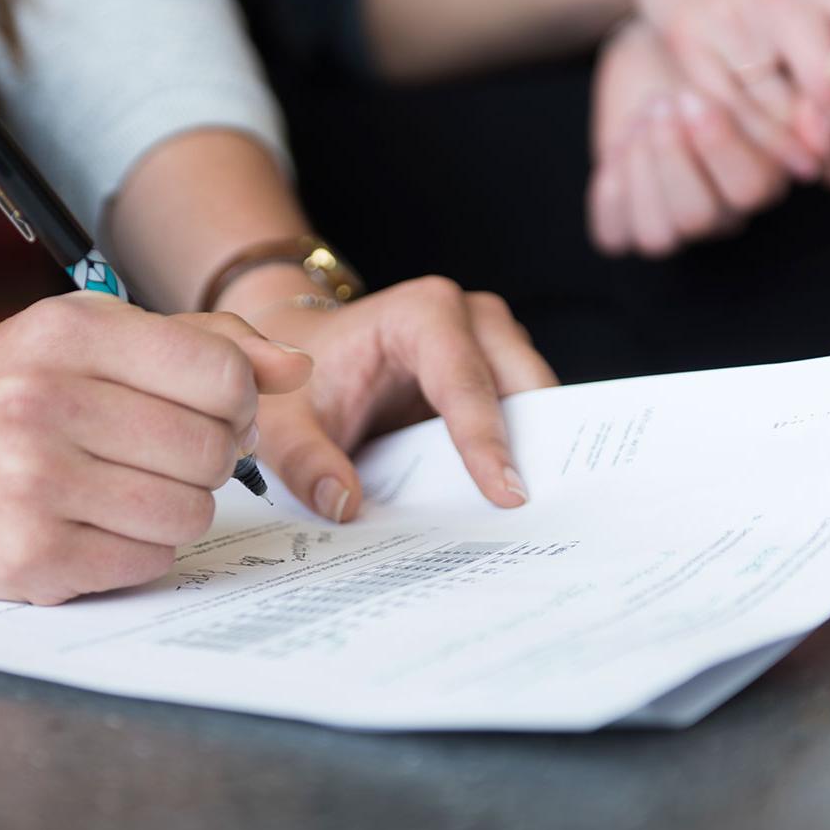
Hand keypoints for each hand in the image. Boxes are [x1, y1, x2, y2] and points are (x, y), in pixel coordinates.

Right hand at [0, 293, 310, 603]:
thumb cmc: (11, 391)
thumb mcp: (94, 338)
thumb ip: (207, 344)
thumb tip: (299, 371)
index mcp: (72, 332)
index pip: (223, 374)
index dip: (238, 402)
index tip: (210, 411)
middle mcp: (45, 402)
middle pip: (214, 450)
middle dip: (206, 458)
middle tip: (159, 453)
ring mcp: (33, 485)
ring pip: (191, 513)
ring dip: (176, 507)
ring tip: (125, 488)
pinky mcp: (31, 558)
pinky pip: (151, 561)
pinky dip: (140, 548)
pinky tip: (94, 524)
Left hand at [241, 277, 558, 521]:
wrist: (309, 355)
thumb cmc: (301, 381)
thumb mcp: (284, 423)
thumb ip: (306, 462)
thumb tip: (343, 506)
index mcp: (420, 314)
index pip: (465, 382)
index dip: (487, 441)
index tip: (508, 495)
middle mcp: (469, 320)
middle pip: (522, 385)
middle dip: (537, 445)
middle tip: (544, 513)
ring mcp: (492, 345)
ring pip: (537, 400)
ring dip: (539, 452)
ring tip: (542, 515)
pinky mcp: (499, 375)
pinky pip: (526, 415)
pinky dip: (526, 453)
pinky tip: (519, 500)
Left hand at [589, 20, 788, 255]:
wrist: (657, 51)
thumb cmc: (711, 56)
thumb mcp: (747, 63)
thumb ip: (786, 94)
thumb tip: (824, 122)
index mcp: (759, 179)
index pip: (750, 189)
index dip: (720, 148)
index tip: (696, 95)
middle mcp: (717, 213)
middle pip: (699, 218)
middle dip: (674, 159)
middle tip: (662, 105)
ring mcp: (669, 223)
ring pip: (657, 236)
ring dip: (643, 175)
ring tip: (640, 123)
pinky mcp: (624, 223)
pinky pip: (614, 237)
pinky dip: (611, 197)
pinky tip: (618, 150)